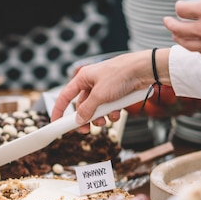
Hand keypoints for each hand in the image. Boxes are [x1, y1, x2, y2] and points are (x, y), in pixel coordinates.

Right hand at [51, 49, 167, 131]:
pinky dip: (112, 113)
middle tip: (87, 130)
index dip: (59, 110)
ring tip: (106, 120)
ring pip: (96, 109)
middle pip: (82, 106)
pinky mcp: (116, 93)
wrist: (144, 70)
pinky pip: (109, 107)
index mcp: (83, 78)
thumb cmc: (121, 74)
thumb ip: (87, 109)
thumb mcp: (100, 95)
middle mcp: (92, 83)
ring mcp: (104, 88)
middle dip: (86, 118)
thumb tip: (78, 119)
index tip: (56, 122)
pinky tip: (117, 112)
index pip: (65, 96)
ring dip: (101, 117)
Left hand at [163, 0, 200, 61]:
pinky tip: (192, 42)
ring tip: (174, 33)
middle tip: (166, 21)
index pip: (181, 9)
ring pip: (183, 43)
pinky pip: (196, 50)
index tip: (180, 6)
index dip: (179, 6)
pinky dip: (191, 45)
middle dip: (169, 23)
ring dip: (176, 37)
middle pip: (176, 28)